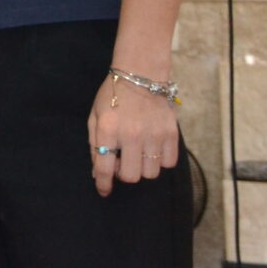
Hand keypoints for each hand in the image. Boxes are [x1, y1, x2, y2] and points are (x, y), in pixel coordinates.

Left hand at [89, 76, 180, 194]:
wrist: (140, 76)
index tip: (104, 191)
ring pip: (150, 173)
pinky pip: (168, 163)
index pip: (104, 168)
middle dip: (124, 174)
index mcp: (108, 130)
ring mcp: (153, 135)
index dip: (103, 184)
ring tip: (137, 153)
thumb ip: (95, 144)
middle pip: (131, 176)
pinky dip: (160, 161)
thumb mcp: (95, 117)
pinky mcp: (171, 134)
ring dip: (142, 168)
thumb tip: (97, 172)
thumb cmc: (113, 97)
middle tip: (121, 162)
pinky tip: (152, 149)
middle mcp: (131, 135)